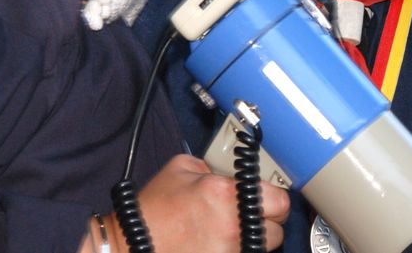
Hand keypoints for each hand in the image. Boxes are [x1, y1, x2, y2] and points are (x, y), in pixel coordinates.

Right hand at [119, 154, 289, 252]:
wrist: (131, 245)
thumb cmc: (152, 211)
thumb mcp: (180, 168)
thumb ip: (211, 166)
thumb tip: (229, 173)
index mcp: (225, 194)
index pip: (280, 201)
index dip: (275, 199)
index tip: (268, 199)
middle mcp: (233, 226)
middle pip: (277, 231)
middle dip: (268, 223)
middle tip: (250, 216)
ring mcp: (229, 252)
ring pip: (262, 249)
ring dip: (253, 240)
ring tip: (228, 231)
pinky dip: (235, 251)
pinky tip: (217, 244)